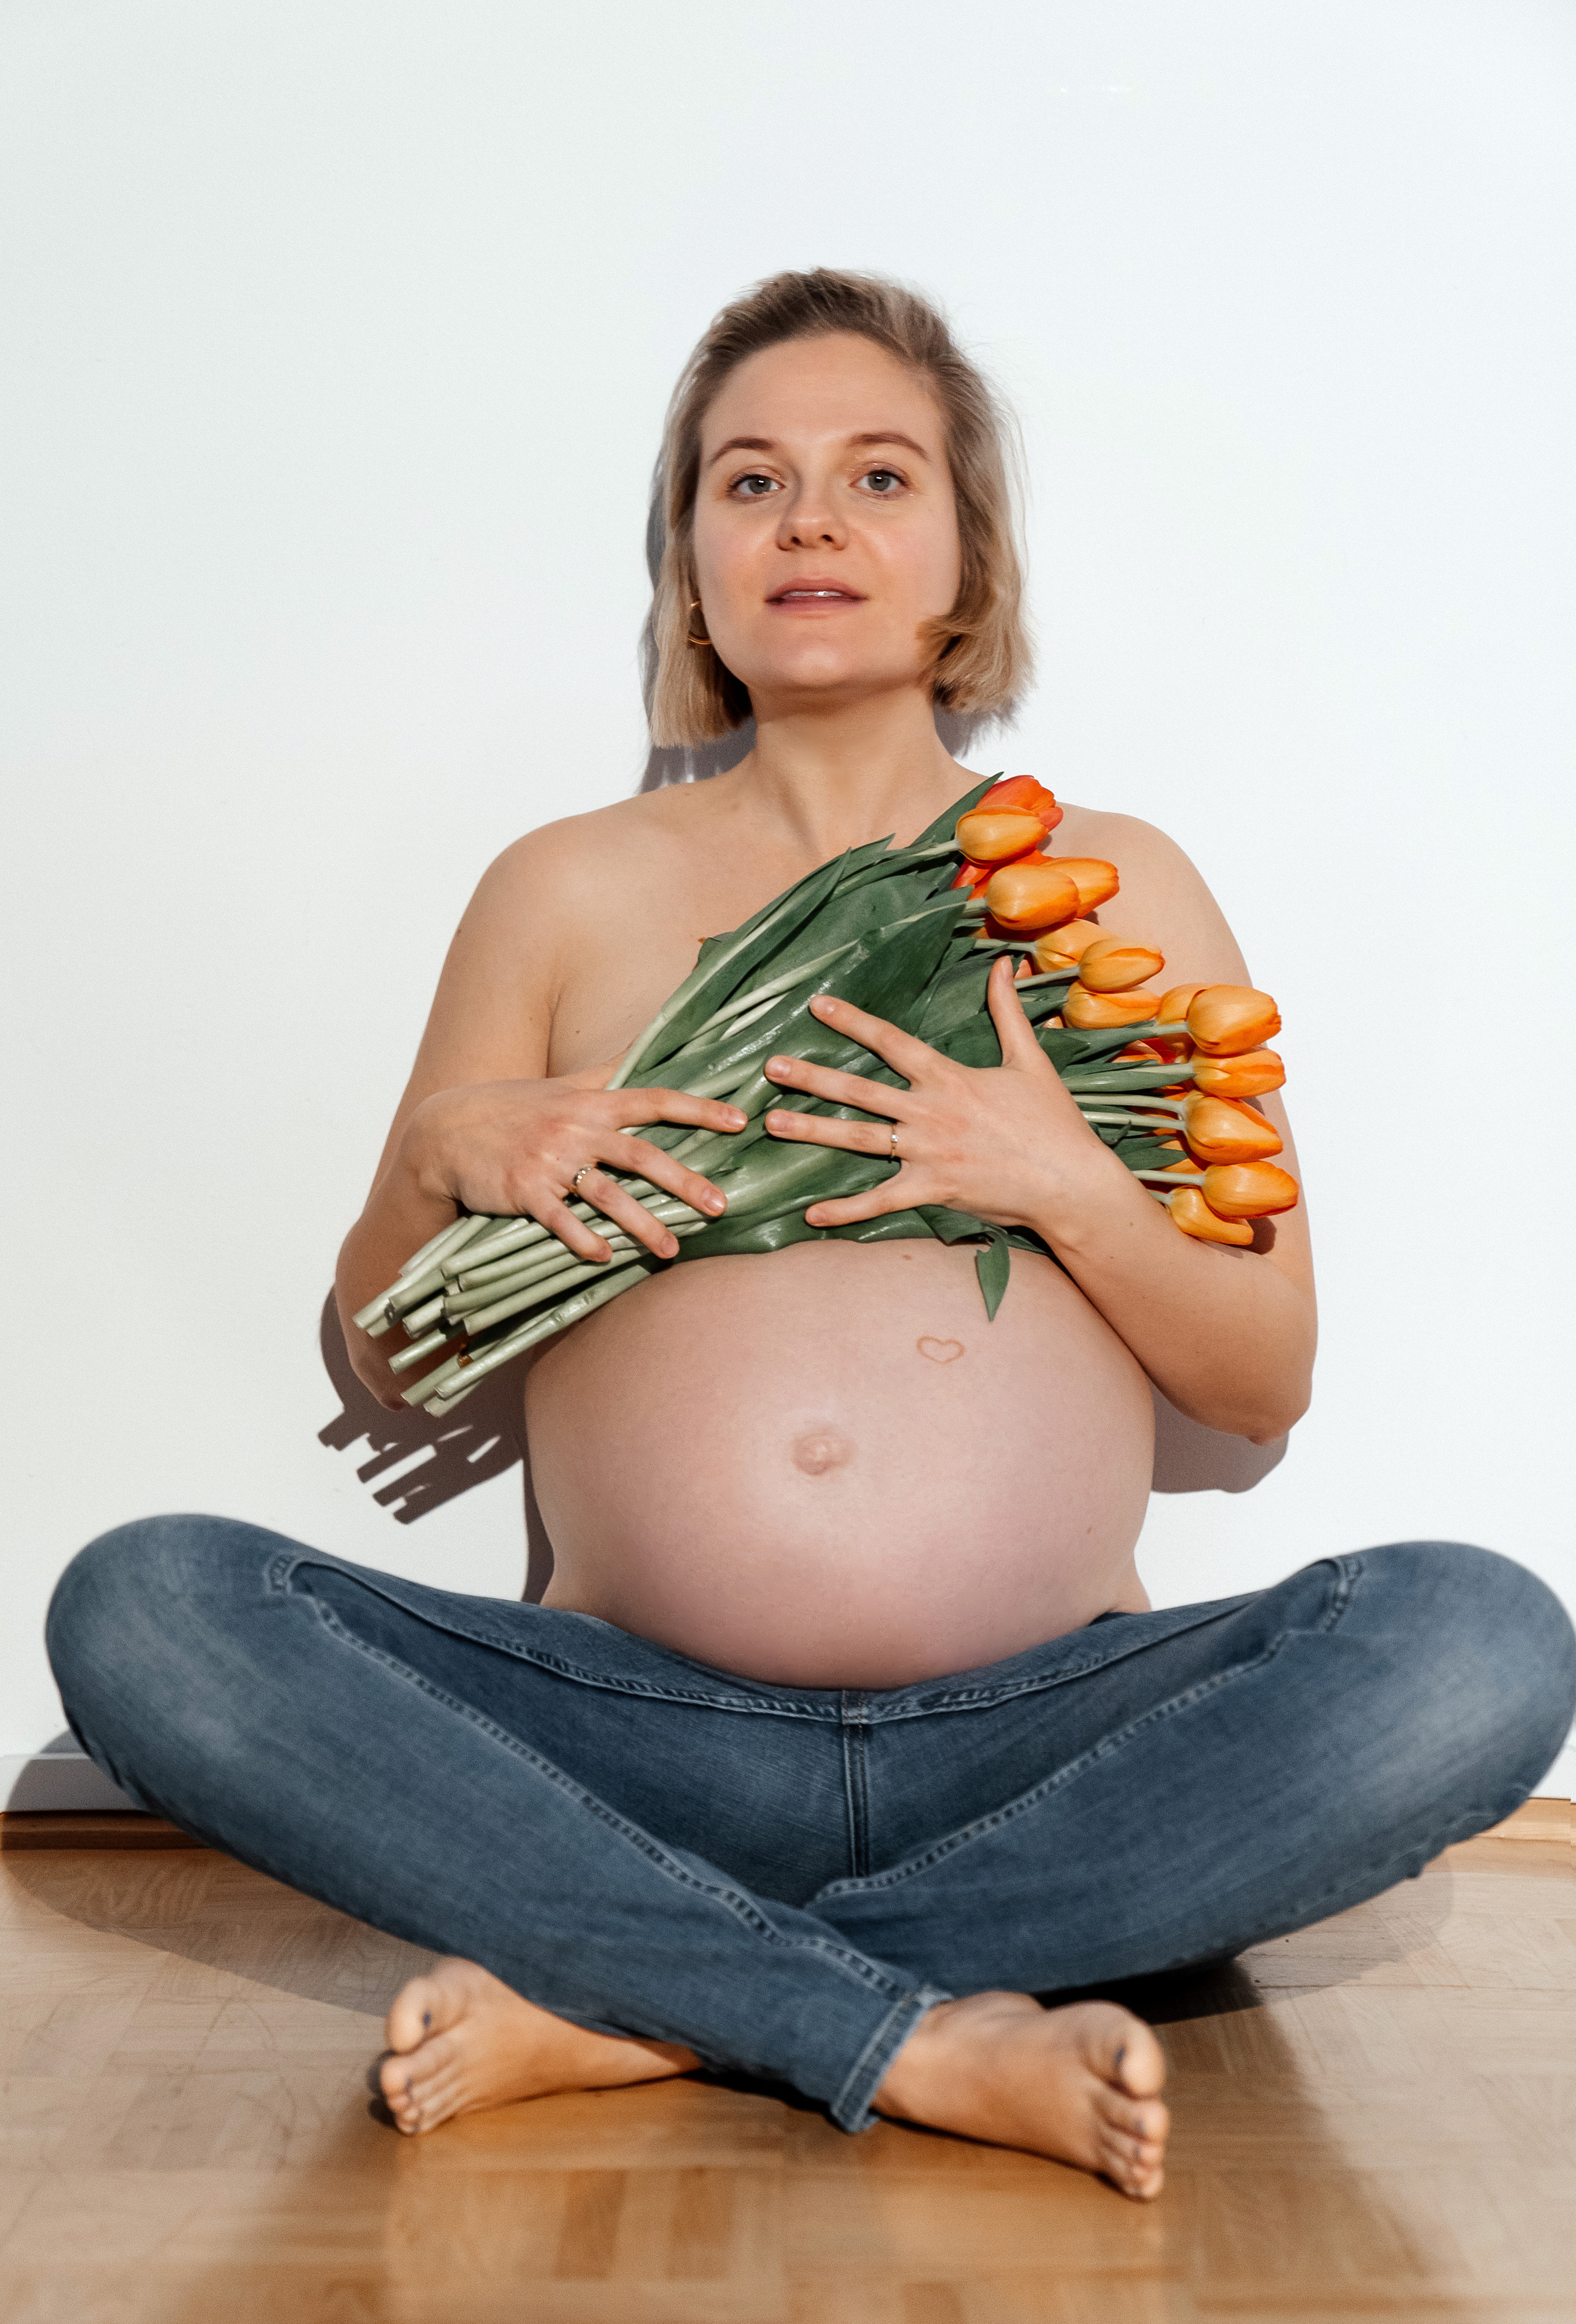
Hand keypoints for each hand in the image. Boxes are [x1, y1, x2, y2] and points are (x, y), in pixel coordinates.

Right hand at [401, 1072, 745, 1264]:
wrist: (445, 1131)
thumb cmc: (514, 1108)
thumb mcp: (563, 1085)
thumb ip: (609, 1072)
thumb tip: (648, 1043)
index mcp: (590, 1103)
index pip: (655, 1100)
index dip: (699, 1109)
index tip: (739, 1120)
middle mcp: (574, 1129)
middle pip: (640, 1155)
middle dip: (684, 1181)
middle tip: (720, 1205)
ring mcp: (548, 1162)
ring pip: (606, 1195)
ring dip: (642, 1224)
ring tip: (673, 1250)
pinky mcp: (522, 1192)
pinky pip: (559, 1220)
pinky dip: (582, 1238)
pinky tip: (606, 1256)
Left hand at [762, 956, 1119, 1233]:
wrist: (1070, 1182)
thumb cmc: (1053, 1122)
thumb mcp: (1030, 1059)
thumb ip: (1007, 1011)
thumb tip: (1004, 964)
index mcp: (949, 1078)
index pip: (891, 1042)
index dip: (852, 1021)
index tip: (816, 1005)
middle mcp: (930, 1113)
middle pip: (859, 1090)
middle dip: (813, 1077)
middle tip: (770, 1068)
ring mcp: (927, 1154)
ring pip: (858, 1140)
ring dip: (812, 1131)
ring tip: (772, 1123)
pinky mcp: (931, 1190)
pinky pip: (880, 1201)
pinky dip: (845, 1211)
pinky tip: (811, 1215)